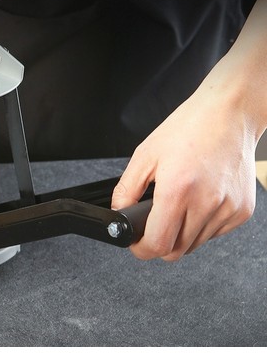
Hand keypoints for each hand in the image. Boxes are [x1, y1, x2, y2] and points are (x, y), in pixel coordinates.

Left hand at [111, 82, 256, 260]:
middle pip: (177, 250)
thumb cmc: (190, 128)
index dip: (142, 249)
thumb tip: (119, 213)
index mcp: (178, 190)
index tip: (137, 244)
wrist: (228, 113)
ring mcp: (228, 209)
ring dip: (182, 233)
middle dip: (160, 241)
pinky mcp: (242, 210)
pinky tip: (199, 199)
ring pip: (196, 243)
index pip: (158, 244)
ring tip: (180, 202)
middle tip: (155, 221)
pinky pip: (215, 232)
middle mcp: (206, 203)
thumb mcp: (146, 154)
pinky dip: (202, 224)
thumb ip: (127, 189)